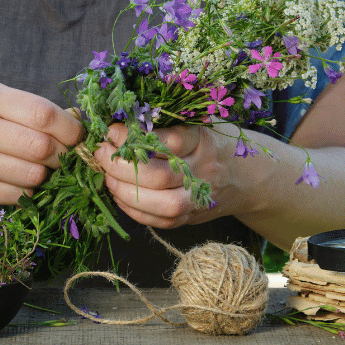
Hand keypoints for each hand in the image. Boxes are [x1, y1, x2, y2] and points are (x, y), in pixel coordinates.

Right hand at [0, 79, 83, 202]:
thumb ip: (29, 107)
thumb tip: (78, 119)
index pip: (42, 114)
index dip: (70, 129)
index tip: (78, 137)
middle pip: (41, 148)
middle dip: (62, 156)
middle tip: (63, 157)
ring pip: (32, 176)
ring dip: (46, 176)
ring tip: (40, 168)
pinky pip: (16, 196)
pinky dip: (27, 192)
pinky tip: (20, 182)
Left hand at [94, 122, 251, 228]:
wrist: (243, 176)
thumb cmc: (209, 142)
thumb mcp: (195, 124)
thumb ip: (164, 124)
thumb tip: (119, 123)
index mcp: (203, 141)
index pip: (168, 141)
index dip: (134, 138)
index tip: (112, 130)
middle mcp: (203, 172)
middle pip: (159, 176)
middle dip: (122, 166)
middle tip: (101, 153)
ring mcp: (198, 199)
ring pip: (161, 204)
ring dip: (125, 192)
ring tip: (106, 177)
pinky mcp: (190, 218)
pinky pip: (159, 221)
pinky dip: (133, 210)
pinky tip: (118, 195)